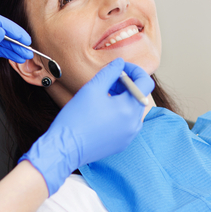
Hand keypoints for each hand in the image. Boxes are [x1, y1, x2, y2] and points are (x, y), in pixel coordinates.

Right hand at [21, 58, 154, 194]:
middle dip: (127, 84)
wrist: (65, 148)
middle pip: (140, 96)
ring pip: (134, 109)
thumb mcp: (92, 88)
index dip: (134, 70)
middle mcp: (134, 124)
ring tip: (104, 95)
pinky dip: (120, 113)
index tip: (120, 68)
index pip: (145, 82)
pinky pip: (128, 123)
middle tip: (108, 81)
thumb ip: (110, 72)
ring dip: (124, 98)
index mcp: (129, 108)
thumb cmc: (76, 118)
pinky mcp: (122, 143)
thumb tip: (120, 63)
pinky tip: (102, 112)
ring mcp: (129, 135)